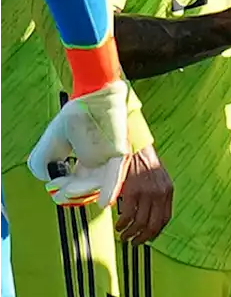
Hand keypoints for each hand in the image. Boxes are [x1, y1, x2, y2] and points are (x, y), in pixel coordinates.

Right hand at [27, 81, 131, 208]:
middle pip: (87, 191)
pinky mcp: (119, 153)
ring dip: (83, 192)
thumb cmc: (77, 115)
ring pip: (98, 186)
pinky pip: (116, 175)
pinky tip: (103, 202)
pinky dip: (109, 189)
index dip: (62, 192)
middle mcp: (99, 165)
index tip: (55, 187)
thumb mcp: (54, 143)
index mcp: (86, 163)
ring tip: (70, 190)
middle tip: (61, 190)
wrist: (93, 95)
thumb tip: (50, 180)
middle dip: (71, 195)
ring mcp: (110, 160)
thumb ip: (46, 163)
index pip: (75, 188)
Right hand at [115, 145, 172, 243]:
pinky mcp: (132, 191)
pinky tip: (119, 226)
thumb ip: (158, 194)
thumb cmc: (143, 162)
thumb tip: (151, 213)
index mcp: (168, 191)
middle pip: (154, 224)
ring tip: (124, 236)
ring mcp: (147, 193)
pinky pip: (128, 215)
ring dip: (131, 234)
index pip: (165, 218)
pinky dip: (122, 224)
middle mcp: (160, 193)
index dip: (156, 232)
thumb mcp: (158, 178)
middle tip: (134, 243)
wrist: (134, 147)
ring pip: (140, 223)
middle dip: (143, 238)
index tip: (148, 238)